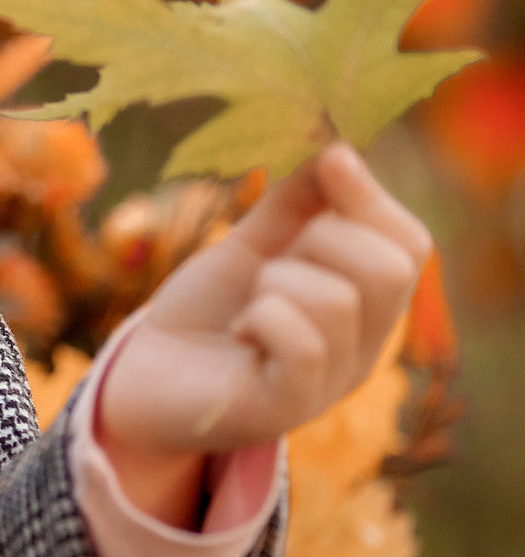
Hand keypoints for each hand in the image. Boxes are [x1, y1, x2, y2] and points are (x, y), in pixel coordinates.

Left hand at [96, 144, 431, 525]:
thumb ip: (295, 203)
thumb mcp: (253, 245)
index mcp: (366, 306)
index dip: (370, 196)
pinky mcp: (287, 408)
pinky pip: (300, 341)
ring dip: (274, 282)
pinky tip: (241, 331)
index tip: (329, 161)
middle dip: (320, 238)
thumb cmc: (209, 310)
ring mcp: (329, 382)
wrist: (146, 374)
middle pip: (389, 267)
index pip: (410, 244)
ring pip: (336, 298)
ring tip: (249, 305)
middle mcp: (363, 348)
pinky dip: (261, 318)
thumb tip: (335, 148)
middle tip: (271, 262)